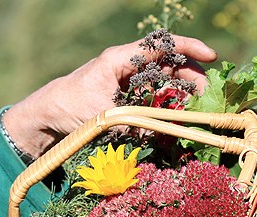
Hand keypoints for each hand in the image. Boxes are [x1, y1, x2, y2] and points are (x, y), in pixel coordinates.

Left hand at [3, 35, 216, 158]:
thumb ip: (136, 123)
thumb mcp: (104, 117)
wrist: (45, 117)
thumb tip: (166, 131)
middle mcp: (128, 66)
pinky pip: (156, 96)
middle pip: (169, 63)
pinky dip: (170, 105)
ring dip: (183, 93)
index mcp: (120, 59)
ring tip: (197, 109)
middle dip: (192, 77)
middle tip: (208, 97)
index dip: (189, 48)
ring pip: (165, 80)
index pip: (161, 45)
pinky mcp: (128, 96)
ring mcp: (129, 80)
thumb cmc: (68, 109)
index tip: (211, 56)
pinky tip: (178, 117)